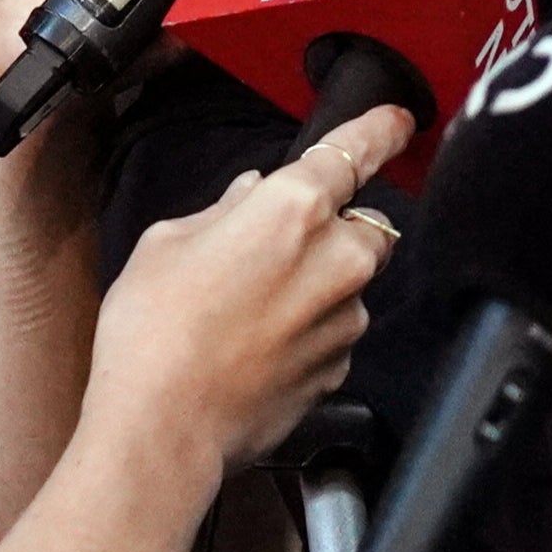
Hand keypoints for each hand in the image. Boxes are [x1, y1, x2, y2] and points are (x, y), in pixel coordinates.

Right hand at [94, 109, 403, 469]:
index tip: (397, 122)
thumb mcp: (166, 244)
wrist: (163, 430)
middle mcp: (337, 257)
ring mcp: (346, 318)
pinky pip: (334, 333)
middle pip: (363, 225)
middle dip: (332, 230)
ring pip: (349, 283)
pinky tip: (256, 350)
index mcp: (294, 209)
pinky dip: (308, 333)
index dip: (380, 131)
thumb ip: (224, 211)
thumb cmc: (153, 332)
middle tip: (274, 251)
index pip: (356, 150)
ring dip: (317, 286)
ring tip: (249, 313)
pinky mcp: (340, 368)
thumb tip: (249, 196)